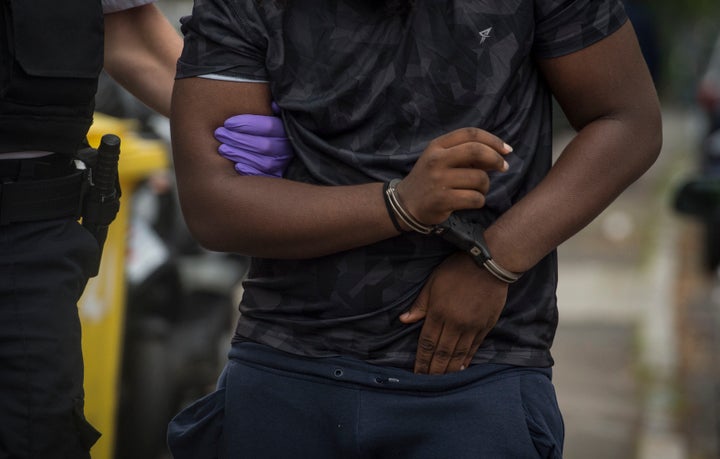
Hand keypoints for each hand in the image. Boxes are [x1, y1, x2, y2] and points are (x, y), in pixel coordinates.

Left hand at [215, 103, 293, 176]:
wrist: (276, 153)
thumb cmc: (264, 130)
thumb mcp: (271, 115)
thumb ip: (271, 109)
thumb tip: (272, 104)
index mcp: (286, 131)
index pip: (269, 126)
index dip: (247, 124)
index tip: (228, 123)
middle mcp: (287, 149)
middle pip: (264, 145)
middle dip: (239, 139)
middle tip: (219, 134)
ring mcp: (282, 165)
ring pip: (263, 162)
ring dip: (241, 154)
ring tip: (222, 148)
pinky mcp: (276, 178)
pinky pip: (264, 177)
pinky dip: (250, 172)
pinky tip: (236, 166)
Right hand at [397, 128, 511, 226]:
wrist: (405, 203)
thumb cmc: (430, 179)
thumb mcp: (441, 159)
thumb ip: (465, 154)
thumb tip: (498, 154)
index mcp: (437, 146)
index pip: (470, 134)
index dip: (493, 140)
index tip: (507, 150)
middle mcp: (436, 160)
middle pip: (476, 151)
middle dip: (496, 159)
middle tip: (503, 168)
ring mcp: (438, 180)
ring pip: (479, 178)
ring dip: (485, 186)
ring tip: (477, 190)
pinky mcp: (442, 200)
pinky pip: (475, 198)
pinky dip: (479, 201)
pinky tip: (470, 201)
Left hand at [399, 252, 508, 373]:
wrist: (490, 264)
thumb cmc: (457, 270)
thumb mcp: (433, 283)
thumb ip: (420, 305)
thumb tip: (403, 319)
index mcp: (438, 313)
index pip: (427, 343)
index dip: (421, 360)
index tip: (417, 374)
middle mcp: (455, 324)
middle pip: (442, 353)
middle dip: (434, 370)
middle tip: (428, 383)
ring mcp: (472, 326)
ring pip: (459, 354)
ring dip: (450, 369)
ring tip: (443, 381)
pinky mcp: (485, 326)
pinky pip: (474, 347)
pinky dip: (467, 359)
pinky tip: (461, 368)